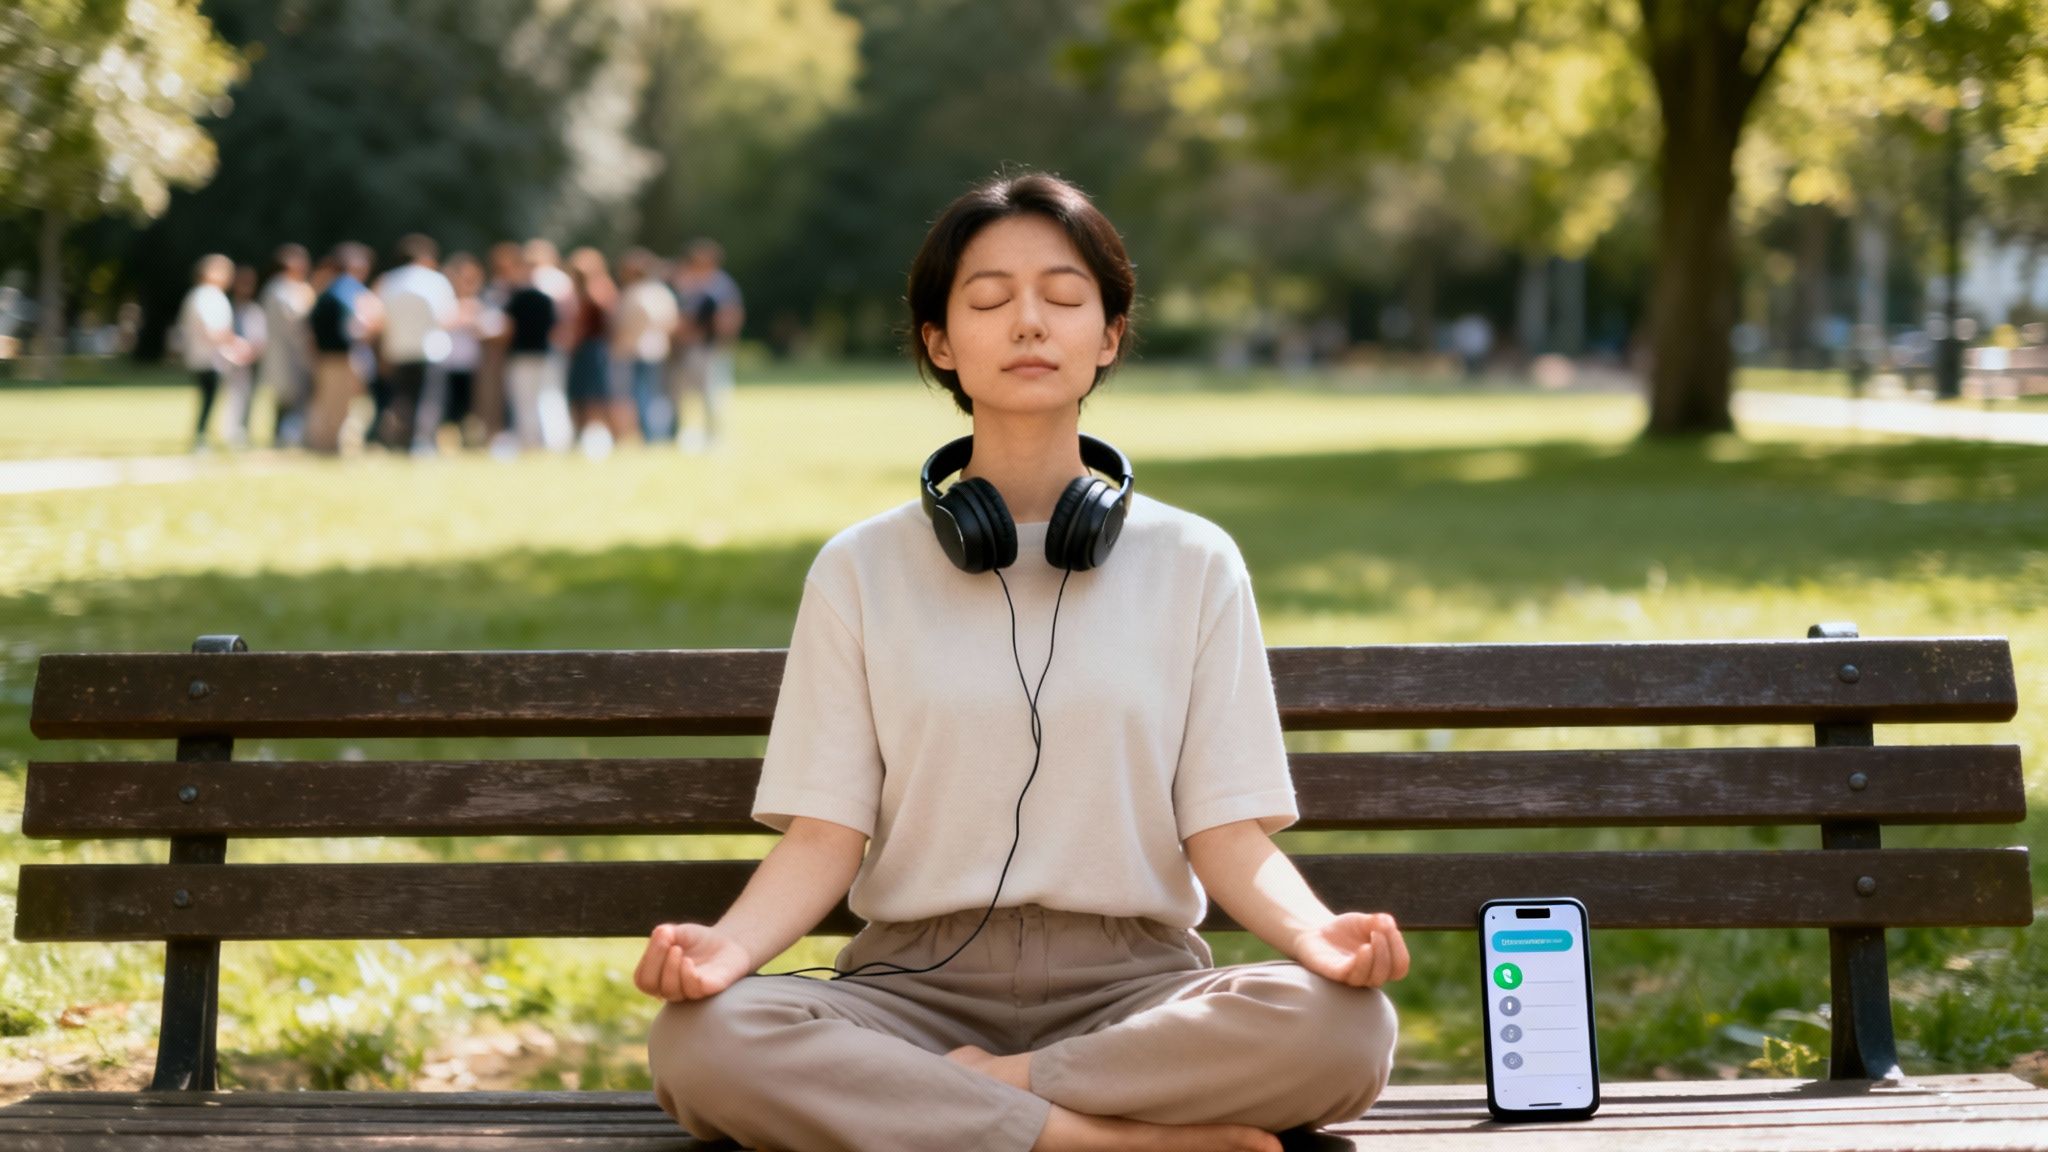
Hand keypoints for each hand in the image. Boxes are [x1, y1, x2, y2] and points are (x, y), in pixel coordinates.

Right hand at [633, 923, 752, 1001]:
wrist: (726, 942)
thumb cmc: (697, 940)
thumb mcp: (677, 932)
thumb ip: (664, 933)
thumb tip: (661, 933)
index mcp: (659, 978)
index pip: (642, 979)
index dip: (647, 958)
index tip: (663, 934)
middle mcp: (671, 989)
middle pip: (651, 987)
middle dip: (656, 962)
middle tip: (671, 945)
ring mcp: (690, 992)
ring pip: (671, 991)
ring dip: (671, 968)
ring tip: (679, 950)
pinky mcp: (709, 989)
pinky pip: (694, 990)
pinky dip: (687, 975)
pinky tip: (689, 961)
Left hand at [1293, 912, 1409, 987]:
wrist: (1316, 931)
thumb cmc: (1344, 929)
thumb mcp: (1364, 921)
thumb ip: (1378, 922)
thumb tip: (1389, 923)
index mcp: (1381, 964)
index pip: (1400, 966)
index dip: (1400, 948)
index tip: (1389, 926)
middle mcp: (1369, 974)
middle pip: (1389, 973)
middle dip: (1388, 950)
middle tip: (1377, 932)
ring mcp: (1352, 976)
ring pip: (1372, 979)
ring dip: (1378, 957)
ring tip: (1372, 937)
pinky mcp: (1335, 974)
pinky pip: (1352, 975)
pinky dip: (1362, 963)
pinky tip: (1364, 948)